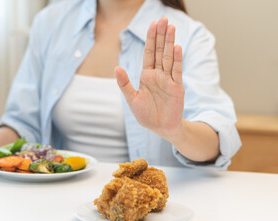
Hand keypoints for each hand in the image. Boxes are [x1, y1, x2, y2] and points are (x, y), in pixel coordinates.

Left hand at [115, 17, 184, 140]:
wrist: (160, 128)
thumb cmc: (146, 114)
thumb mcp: (132, 99)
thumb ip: (124, 84)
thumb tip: (116, 67)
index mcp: (147, 75)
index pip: (149, 53)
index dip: (150, 39)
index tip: (152, 24)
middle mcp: (158, 74)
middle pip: (160, 51)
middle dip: (161, 35)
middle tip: (163, 19)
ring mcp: (168, 79)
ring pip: (169, 57)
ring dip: (169, 43)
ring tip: (170, 27)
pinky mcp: (176, 87)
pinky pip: (176, 71)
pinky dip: (177, 60)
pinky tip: (176, 48)